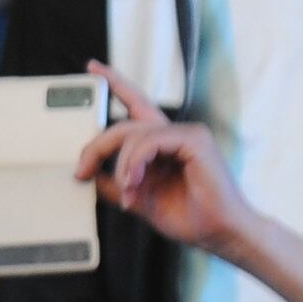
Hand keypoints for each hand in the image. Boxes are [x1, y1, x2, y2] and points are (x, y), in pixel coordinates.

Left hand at [76, 62, 251, 257]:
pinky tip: (134, 182)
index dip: (115, 83)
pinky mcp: (194, 139)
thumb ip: (114, 183)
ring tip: (127, 191)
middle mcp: (173, 134)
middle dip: (97, 146)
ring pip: (133, 134)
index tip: (93, 69)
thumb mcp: (139, 197)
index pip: (135, 105)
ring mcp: (186, 133)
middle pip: (124, 124)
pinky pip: (149, 142)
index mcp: (162, 143)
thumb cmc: (190, 216)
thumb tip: (86, 174)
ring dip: (121, 166)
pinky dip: (134, 163)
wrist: (221, 233)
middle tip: (81, 170)